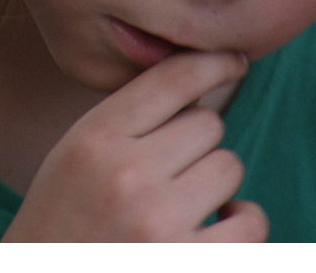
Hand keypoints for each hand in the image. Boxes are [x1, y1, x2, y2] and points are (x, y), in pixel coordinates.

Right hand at [2, 50, 268, 241]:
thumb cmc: (64, 221)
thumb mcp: (75, 155)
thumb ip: (128, 120)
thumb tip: (205, 85)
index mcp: (94, 139)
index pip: (173, 78)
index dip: (213, 63)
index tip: (234, 62)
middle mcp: (127, 175)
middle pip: (207, 123)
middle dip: (196, 145)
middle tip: (168, 174)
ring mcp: (159, 222)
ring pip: (229, 166)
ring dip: (215, 183)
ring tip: (181, 204)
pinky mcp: (189, 262)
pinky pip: (251, 221)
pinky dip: (241, 222)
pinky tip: (216, 227)